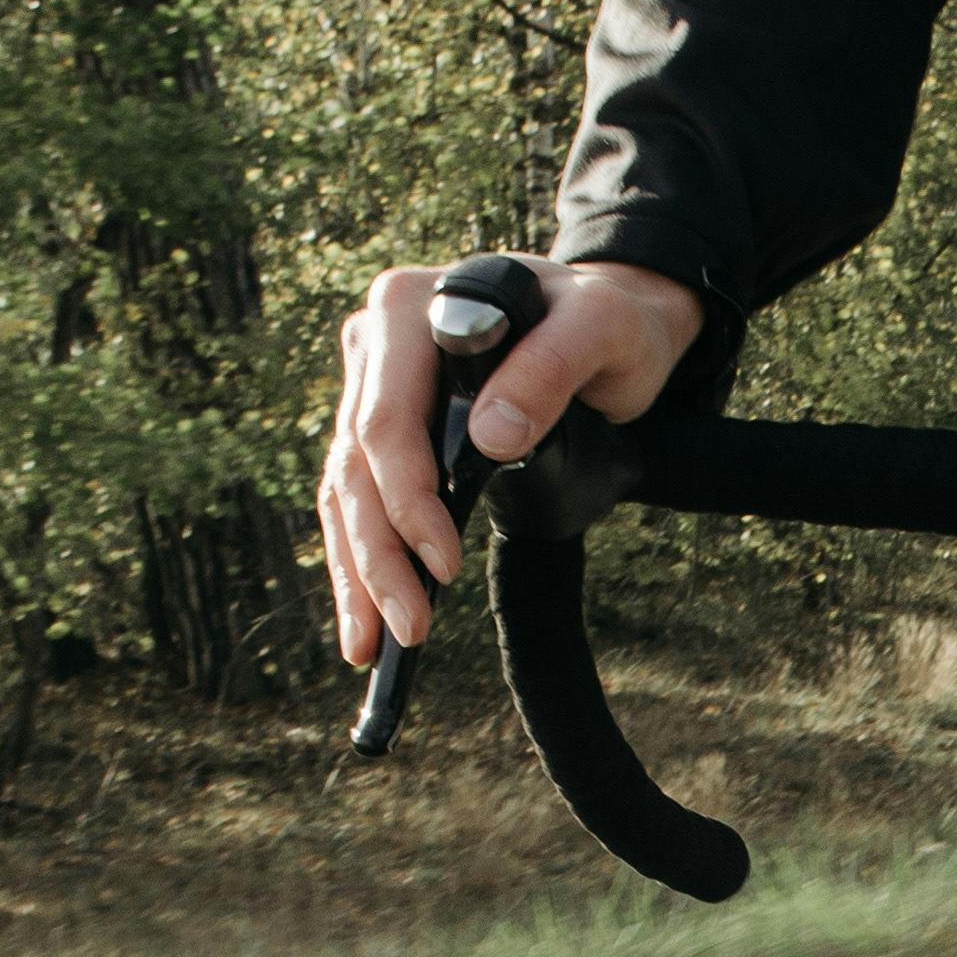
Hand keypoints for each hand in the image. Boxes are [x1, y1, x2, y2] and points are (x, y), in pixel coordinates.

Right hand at [319, 256, 706, 666]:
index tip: (445, 564)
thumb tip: (490, 436)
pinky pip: (361, 499)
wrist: (609, 315)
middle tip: (407, 629)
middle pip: (356, 464)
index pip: (387, 419)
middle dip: (376, 557)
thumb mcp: (600, 329)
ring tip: (371, 647)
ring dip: (357, 574)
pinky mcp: (387, 427)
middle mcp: (378, 345)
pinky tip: (367, 620)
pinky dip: (361, 561)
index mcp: (410, 310)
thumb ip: (549, 367)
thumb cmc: (606, 317)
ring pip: (347, 491)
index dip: (406, 498)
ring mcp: (376, 387)